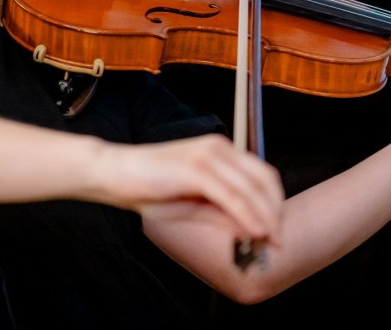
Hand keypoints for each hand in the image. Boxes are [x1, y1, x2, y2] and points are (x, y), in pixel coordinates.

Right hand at [91, 134, 283, 243]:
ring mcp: (208, 156)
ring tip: (270, 243)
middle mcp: (219, 147)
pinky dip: (247, 216)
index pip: (262, 175)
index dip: (274, 204)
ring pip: (251, 189)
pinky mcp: (196, 169)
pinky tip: (255, 233)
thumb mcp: (193, 205)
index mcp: (220, 151)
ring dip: (266, 219)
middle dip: (275, 213)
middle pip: (264, 180)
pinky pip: (232, 196)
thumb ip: (223, 214)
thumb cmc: (148, 188)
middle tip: (277, 242)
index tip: (277, 232)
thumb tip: (255, 231)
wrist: (113, 174)